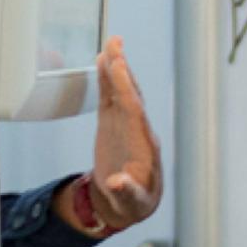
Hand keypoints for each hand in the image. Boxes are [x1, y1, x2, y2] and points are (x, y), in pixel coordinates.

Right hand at [83, 37, 160, 233]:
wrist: (129, 203)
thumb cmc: (133, 203)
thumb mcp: (131, 202)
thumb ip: (126, 190)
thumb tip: (117, 182)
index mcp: (144, 144)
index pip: (134, 110)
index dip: (125, 88)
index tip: (118, 67)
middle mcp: (138, 128)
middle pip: (130, 93)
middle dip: (123, 69)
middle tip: (116, 43)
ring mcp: (126, 125)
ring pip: (122, 91)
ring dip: (117, 67)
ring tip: (112, 43)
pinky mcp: (114, 125)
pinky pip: (111, 98)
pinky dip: (107, 80)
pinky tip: (103, 62)